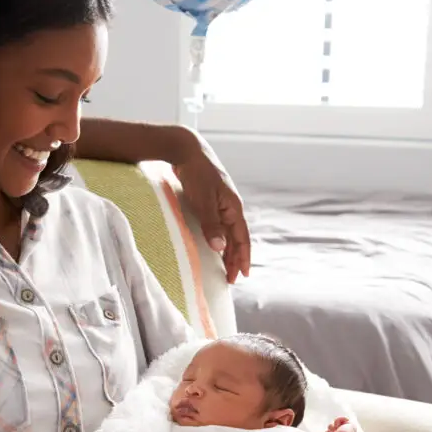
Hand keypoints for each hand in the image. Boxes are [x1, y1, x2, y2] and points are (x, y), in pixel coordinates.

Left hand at [172, 131, 250, 283]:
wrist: (187, 151)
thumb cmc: (197, 174)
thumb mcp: (203, 201)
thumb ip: (211, 224)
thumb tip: (220, 248)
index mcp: (233, 208)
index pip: (242, 238)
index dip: (243, 257)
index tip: (243, 274)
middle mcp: (230, 208)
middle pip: (236, 238)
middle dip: (235, 259)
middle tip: (231, 279)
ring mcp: (221, 205)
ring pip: (228, 233)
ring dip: (227, 251)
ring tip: (223, 267)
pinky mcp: (210, 202)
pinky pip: (218, 226)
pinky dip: (218, 239)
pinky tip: (213, 245)